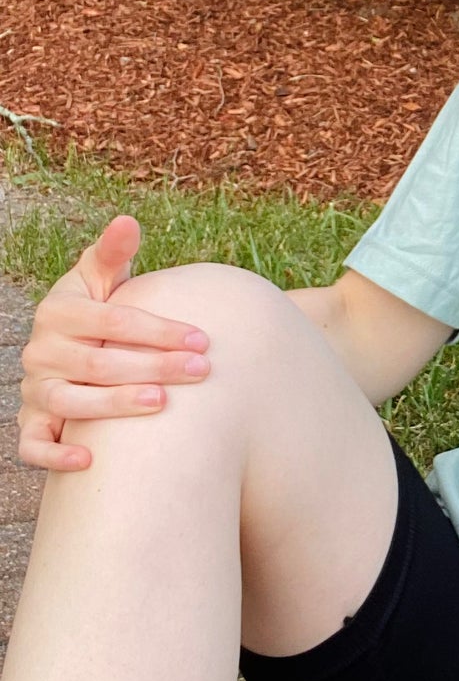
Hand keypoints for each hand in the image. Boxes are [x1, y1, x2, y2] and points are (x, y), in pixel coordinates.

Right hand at [17, 216, 210, 472]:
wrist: (69, 346)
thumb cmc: (96, 311)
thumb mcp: (101, 278)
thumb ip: (113, 253)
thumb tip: (128, 220)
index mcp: (60, 311)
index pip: (114, 320)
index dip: (159, 330)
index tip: (204, 339)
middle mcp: (41, 351)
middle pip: (98, 362)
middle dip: (154, 366)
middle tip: (201, 371)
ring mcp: (35, 389)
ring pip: (70, 402)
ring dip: (114, 404)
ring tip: (161, 402)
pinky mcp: (32, 423)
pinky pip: (32, 445)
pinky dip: (54, 455)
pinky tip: (89, 460)